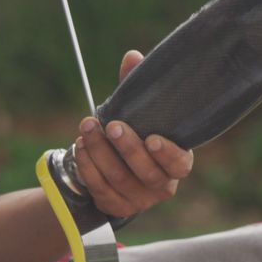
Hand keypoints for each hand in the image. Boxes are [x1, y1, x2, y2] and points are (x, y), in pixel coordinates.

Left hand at [72, 50, 195, 217]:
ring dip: (99, 152)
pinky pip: (99, 188)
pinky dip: (87, 165)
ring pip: (118, 179)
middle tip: (112, 125)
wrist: (112, 168)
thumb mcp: (137, 111)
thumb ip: (137, 86)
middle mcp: (161, 185)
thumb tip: (132, 55)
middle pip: (146, 173)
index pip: (180, 165)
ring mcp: (138, 200)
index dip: (168, 155)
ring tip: (87, 128)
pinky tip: (80, 145)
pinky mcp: (116, 206)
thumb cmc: (133, 133)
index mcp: (176, 163)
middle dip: (126, 147)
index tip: (153, 138)